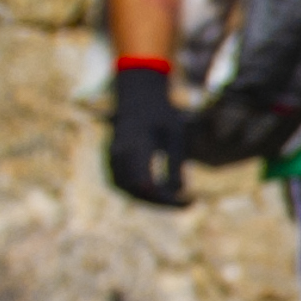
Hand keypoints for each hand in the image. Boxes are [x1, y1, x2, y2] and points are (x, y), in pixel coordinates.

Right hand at [107, 61, 186, 207]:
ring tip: (176, 201)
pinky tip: (160, 194)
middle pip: (136, 189)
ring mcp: (110, 156)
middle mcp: (118, 151)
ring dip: (150, 200)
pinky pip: (121, 184)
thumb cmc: (161, 114)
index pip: (145, 181)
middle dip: (162, 202)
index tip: (191, 201)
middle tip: (188, 203)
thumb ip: (176, 161)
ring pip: (126, 189)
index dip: (165, 198)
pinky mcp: (110, 161)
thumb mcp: (176, 134)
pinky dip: (140, 193)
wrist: (138, 97)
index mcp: (136, 142)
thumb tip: (179, 191)